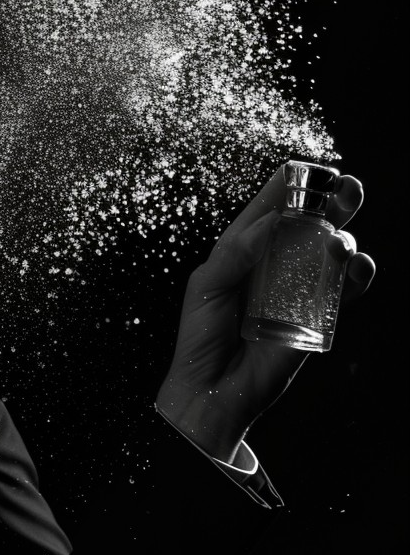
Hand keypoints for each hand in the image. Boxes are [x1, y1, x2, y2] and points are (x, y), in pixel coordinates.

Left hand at [156, 166, 374, 463]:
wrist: (211, 388)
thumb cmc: (200, 335)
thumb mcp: (207, 285)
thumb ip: (236, 252)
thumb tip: (273, 222)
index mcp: (243, 250)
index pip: (270, 208)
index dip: (290, 185)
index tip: (310, 166)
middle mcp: (275, 264)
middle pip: (310, 224)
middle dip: (332, 202)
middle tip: (348, 186)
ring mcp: (298, 289)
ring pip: (332, 253)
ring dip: (343, 239)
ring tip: (339, 241)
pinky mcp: (316, 317)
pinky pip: (343, 290)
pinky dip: (355, 275)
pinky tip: (355, 266)